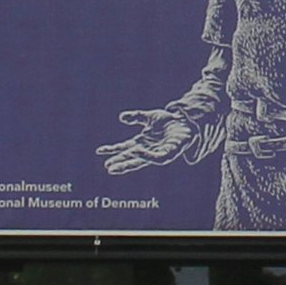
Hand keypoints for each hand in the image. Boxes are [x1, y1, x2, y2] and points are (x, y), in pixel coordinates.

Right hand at [98, 102, 217, 174]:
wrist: (186, 121)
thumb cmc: (168, 121)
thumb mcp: (150, 117)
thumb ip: (137, 117)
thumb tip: (121, 117)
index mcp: (141, 142)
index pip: (124, 148)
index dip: (112, 150)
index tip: (99, 151)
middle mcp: (147, 150)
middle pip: (131, 158)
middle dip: (120, 163)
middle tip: (108, 167)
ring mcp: (157, 153)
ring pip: (141, 161)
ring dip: (129, 164)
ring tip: (117, 166)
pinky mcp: (168, 153)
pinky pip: (156, 158)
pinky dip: (146, 156)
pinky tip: (138, 152)